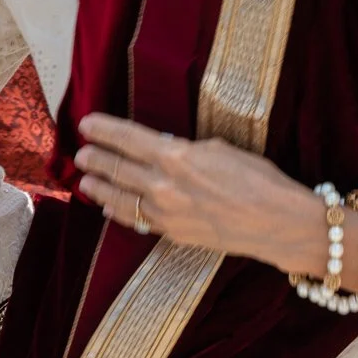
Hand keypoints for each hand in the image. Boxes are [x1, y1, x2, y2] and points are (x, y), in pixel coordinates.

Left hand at [74, 114, 328, 276]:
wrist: (276, 222)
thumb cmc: (258, 179)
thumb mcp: (222, 149)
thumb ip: (188, 150)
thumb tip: (168, 151)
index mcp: (177, 156)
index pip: (128, 138)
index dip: (104, 130)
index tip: (87, 124)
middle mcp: (164, 185)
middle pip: (117, 168)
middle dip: (95, 158)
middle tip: (81, 152)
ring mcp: (165, 213)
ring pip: (119, 198)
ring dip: (99, 187)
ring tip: (85, 180)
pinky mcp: (171, 234)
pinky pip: (135, 220)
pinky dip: (118, 211)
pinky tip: (109, 206)